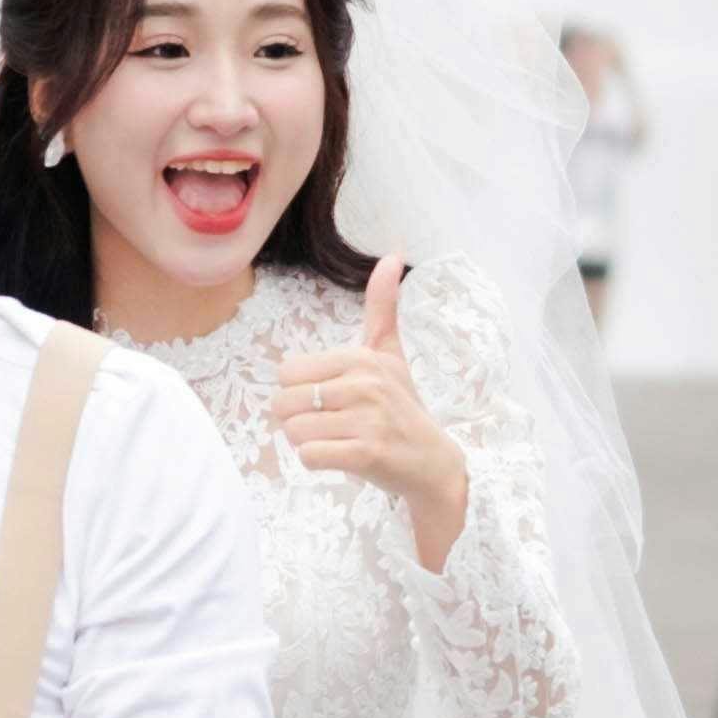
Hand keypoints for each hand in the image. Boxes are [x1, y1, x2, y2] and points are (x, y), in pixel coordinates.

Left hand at [270, 249, 467, 555]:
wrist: (433, 462)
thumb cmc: (403, 407)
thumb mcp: (390, 354)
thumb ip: (383, 308)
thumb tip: (392, 254)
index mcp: (362, 357)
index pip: (288, 372)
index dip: (299, 391)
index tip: (330, 399)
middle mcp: (365, 383)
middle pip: (284, 402)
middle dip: (298, 419)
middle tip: (333, 424)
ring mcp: (367, 419)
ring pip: (294, 431)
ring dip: (308, 442)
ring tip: (339, 440)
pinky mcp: (366, 453)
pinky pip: (309, 456)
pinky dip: (317, 461)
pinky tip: (342, 457)